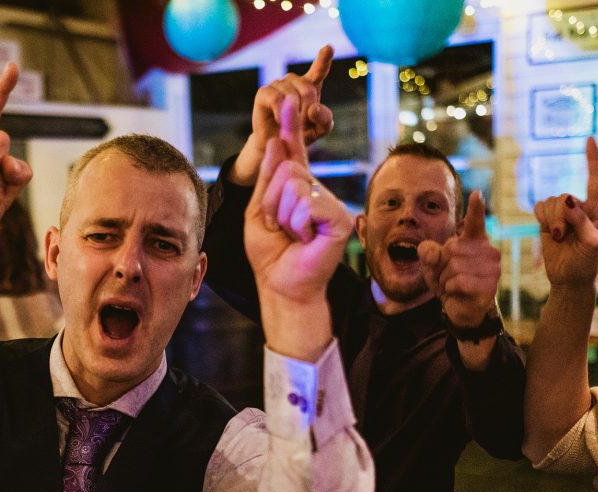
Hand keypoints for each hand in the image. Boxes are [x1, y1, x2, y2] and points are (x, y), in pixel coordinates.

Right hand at [230, 46, 334, 185]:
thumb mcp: (319, 130)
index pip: (319, 69)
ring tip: (289, 125)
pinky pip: (277, 99)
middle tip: (301, 126)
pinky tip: (279, 120)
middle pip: (308, 89)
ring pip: (292, 95)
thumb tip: (313, 108)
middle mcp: (293, 81)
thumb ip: (324, 119)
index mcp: (310, 86)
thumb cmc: (298, 134)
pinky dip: (280, 113)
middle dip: (307, 111)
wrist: (276, 144)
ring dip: (293, 115)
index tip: (328, 48)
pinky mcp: (264, 92)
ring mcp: (278, 84)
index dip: (324, 59)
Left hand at [245, 95, 353, 358]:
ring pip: (295, 184)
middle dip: (272, 199)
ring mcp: (330, 202)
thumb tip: (275, 140)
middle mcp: (317, 190)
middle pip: (287, 167)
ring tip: (292, 234)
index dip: (290, 126)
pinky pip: (307, 203)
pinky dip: (297, 224)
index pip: (293, 151)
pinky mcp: (340, 218)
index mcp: (298, 187)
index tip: (287, 100)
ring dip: (283, 214)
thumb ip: (266, 178)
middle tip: (279, 226)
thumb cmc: (270, 252)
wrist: (281, 284)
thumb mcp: (258, 210)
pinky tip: (305, 238)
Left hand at [418, 191, 500, 327]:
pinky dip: (451, 289)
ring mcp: (492, 268)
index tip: (476, 194)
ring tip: (453, 285)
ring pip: (454, 267)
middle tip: (448, 276)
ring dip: (445, 279)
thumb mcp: (432, 264)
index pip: (475, 222)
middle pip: (450, 249)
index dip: (475, 208)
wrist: (459, 307)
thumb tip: (432, 251)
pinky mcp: (490, 285)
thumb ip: (427, 253)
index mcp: (474, 240)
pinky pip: (459, 282)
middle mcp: (487, 250)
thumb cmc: (448, 280)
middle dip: (441, 266)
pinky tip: (458, 292)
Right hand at [533, 137, 597, 289]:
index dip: (593, 159)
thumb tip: (568, 200)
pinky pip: (539, 206)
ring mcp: (563, 213)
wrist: (568, 278)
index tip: (589, 139)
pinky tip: (546, 230)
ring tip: (557, 238)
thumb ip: (582, 221)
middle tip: (561, 237)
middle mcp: (581, 208)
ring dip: (550, 221)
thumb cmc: (585, 263)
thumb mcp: (591, 244)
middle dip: (559, 217)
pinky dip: (540, 217)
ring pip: (550, 201)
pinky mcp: (547, 220)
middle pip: (564, 197)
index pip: (596, 180)